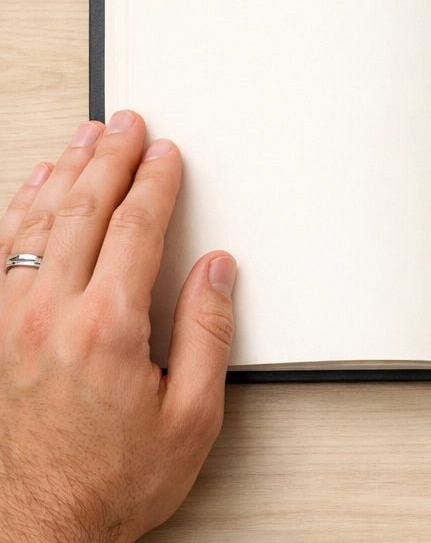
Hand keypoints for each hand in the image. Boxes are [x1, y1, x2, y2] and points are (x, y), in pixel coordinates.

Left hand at [0, 113, 235, 542]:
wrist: (34, 531)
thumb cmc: (109, 483)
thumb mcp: (191, 418)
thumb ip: (207, 334)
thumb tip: (215, 271)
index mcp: (107, 328)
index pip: (136, 227)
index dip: (155, 181)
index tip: (166, 154)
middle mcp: (49, 315)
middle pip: (85, 209)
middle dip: (110, 157)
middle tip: (126, 124)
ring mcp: (8, 322)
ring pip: (37, 223)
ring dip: (64, 172)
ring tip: (84, 139)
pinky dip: (17, 211)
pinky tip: (31, 190)